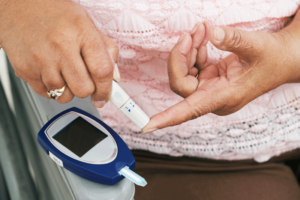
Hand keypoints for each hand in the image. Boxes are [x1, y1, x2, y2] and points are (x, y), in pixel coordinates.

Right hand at [0, 0, 119, 106]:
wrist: (17, 6)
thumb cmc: (54, 14)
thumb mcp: (86, 23)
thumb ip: (105, 50)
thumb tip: (114, 77)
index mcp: (81, 31)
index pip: (102, 70)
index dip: (107, 89)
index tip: (105, 96)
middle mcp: (61, 46)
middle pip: (84, 89)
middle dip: (88, 90)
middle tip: (84, 79)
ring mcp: (41, 59)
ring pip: (64, 96)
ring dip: (69, 90)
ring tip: (64, 71)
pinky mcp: (25, 70)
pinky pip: (47, 94)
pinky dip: (53, 88)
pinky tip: (51, 71)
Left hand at [142, 21, 297, 132]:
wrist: (284, 59)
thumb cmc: (273, 58)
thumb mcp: (256, 46)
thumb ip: (233, 39)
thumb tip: (212, 33)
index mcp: (224, 97)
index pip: (190, 110)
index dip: (168, 118)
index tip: (147, 126)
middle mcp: (214, 97)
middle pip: (181, 83)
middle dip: (180, 56)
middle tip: (190, 33)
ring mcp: (211, 88)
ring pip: (185, 73)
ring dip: (188, 50)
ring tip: (200, 30)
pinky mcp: (211, 79)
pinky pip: (194, 67)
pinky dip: (195, 51)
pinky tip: (203, 37)